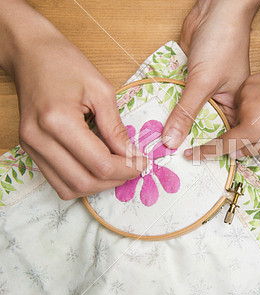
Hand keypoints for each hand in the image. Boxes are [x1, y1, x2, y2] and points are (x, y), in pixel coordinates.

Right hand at [1, 2, 144, 199]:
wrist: (31, 53)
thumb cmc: (66, 64)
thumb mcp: (101, 91)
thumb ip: (116, 128)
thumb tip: (132, 155)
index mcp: (58, 121)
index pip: (100, 164)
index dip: (128, 168)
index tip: (143, 162)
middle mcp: (39, 139)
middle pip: (84, 182)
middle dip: (115, 180)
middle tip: (133, 167)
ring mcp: (30, 147)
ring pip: (68, 188)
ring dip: (98, 185)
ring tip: (117, 169)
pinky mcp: (29, 149)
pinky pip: (57, 180)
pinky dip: (81, 180)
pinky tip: (97, 166)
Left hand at [162, 0, 259, 148]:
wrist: (215, 9)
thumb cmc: (223, 43)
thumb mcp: (204, 82)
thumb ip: (187, 111)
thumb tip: (171, 140)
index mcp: (234, 107)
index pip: (220, 136)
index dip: (204, 151)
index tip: (185, 166)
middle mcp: (219, 102)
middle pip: (199, 127)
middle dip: (184, 140)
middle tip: (165, 161)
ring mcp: (202, 92)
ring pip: (185, 114)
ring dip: (172, 124)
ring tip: (154, 147)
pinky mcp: (188, 81)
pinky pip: (175, 98)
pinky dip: (166, 106)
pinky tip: (152, 121)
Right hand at [184, 41, 259, 158]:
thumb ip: (255, 149)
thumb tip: (233, 153)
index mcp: (254, 124)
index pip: (224, 143)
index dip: (205, 151)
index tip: (187, 154)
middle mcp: (245, 106)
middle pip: (234, 128)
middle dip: (245, 133)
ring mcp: (246, 90)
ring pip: (238, 114)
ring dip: (249, 118)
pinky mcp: (249, 80)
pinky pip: (243, 100)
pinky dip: (251, 105)